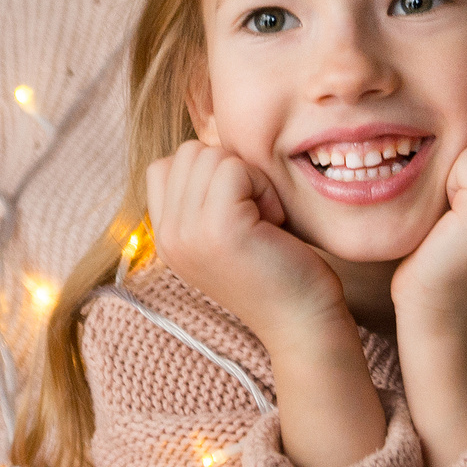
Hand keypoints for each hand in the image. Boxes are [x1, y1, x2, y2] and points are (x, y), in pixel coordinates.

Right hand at [146, 139, 347, 345]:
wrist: (302, 322)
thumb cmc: (277, 268)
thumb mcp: (225, 232)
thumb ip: (203, 197)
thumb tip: (207, 144)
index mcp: (165, 236)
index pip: (165, 165)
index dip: (209, 173)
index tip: (238, 211)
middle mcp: (166, 236)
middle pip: (190, 152)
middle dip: (232, 171)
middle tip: (256, 217)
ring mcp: (187, 233)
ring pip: (212, 155)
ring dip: (250, 179)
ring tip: (264, 222)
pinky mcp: (218, 228)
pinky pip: (235, 168)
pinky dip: (263, 188)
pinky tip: (274, 223)